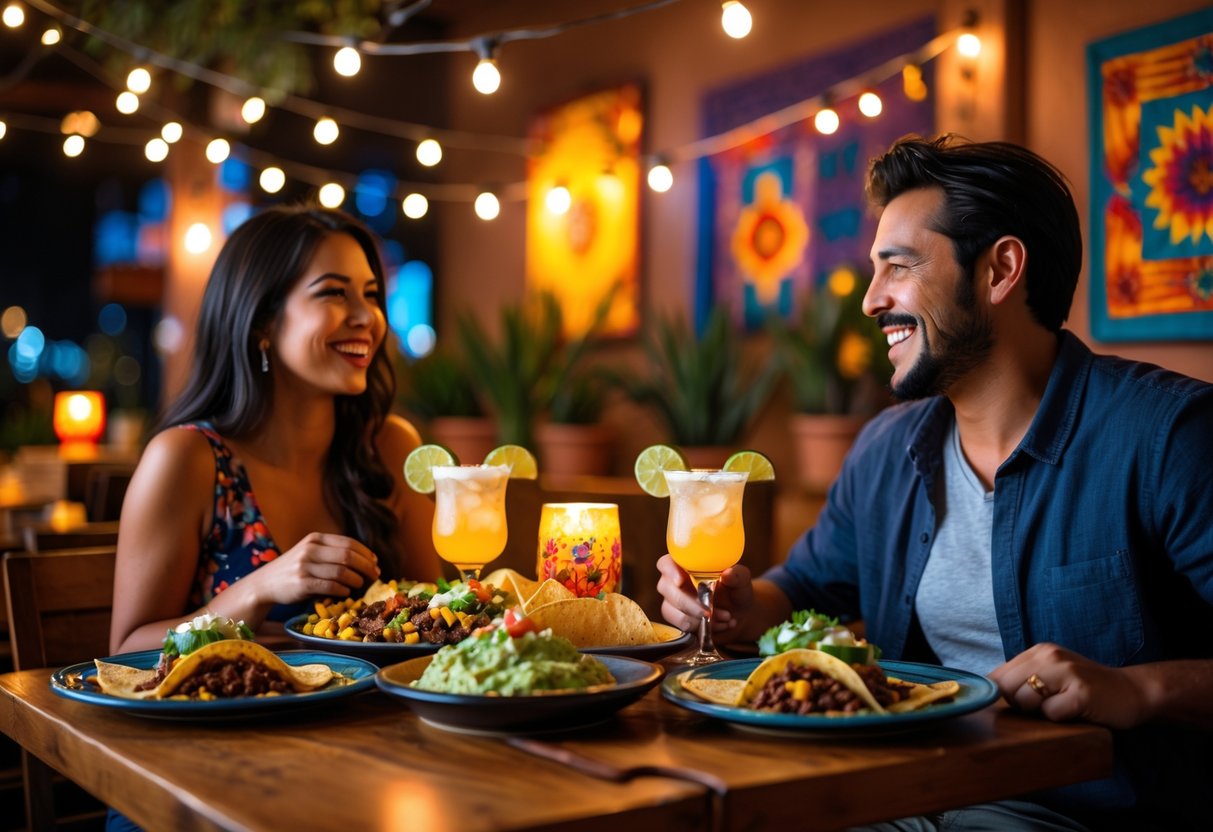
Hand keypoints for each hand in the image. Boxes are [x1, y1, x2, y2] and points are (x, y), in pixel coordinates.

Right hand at [250, 532, 379, 606]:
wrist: (264, 584)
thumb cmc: (294, 570)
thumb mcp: (310, 553)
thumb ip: (331, 553)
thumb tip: (366, 561)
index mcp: (315, 539)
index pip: (349, 543)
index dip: (366, 553)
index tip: (375, 562)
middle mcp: (310, 549)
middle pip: (348, 556)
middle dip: (366, 566)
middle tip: (375, 576)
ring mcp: (305, 566)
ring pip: (341, 571)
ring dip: (356, 579)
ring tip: (360, 585)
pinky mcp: (301, 583)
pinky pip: (330, 586)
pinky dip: (343, 589)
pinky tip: (346, 592)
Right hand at [656, 554, 753, 639]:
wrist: (741, 614)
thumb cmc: (737, 591)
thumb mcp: (742, 580)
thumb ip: (737, 575)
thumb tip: (728, 574)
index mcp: (686, 565)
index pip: (666, 563)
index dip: (670, 571)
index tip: (680, 581)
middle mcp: (674, 582)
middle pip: (667, 589)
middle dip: (689, 603)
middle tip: (709, 611)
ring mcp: (673, 601)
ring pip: (671, 610)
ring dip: (698, 618)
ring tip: (725, 617)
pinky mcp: (677, 619)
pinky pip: (681, 625)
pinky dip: (701, 628)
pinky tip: (720, 625)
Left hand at [988, 642, 1151, 729]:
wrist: (1132, 692)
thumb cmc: (1084, 688)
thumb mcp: (1051, 673)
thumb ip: (1022, 678)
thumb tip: (986, 693)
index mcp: (1038, 651)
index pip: (997, 675)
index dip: (1001, 695)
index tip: (1017, 704)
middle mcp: (1049, 656)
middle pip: (1006, 688)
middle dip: (1019, 704)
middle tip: (1046, 705)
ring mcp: (1066, 673)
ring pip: (1025, 701)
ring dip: (1040, 712)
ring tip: (1062, 706)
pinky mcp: (1080, 694)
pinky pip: (1051, 714)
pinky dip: (1060, 719)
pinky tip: (1076, 712)